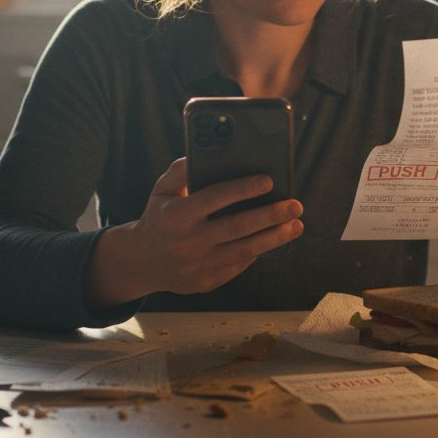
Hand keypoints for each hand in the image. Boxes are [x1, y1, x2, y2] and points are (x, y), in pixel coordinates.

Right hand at [118, 158, 303, 297]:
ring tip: (296, 225)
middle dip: (271, 215)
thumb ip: (181, 170)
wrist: (141, 261)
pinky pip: (238, 265)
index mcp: (177, 215)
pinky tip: (274, 239)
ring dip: (275, 238)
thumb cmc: (160, 217)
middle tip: (296, 205)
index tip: (269, 180)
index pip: (215, 198)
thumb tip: (205, 155)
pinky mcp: (205, 282)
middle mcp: (187, 241)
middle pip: (237, 227)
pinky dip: (258, 252)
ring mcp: (197, 265)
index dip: (243, 189)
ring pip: (245, 250)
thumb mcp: (162, 190)